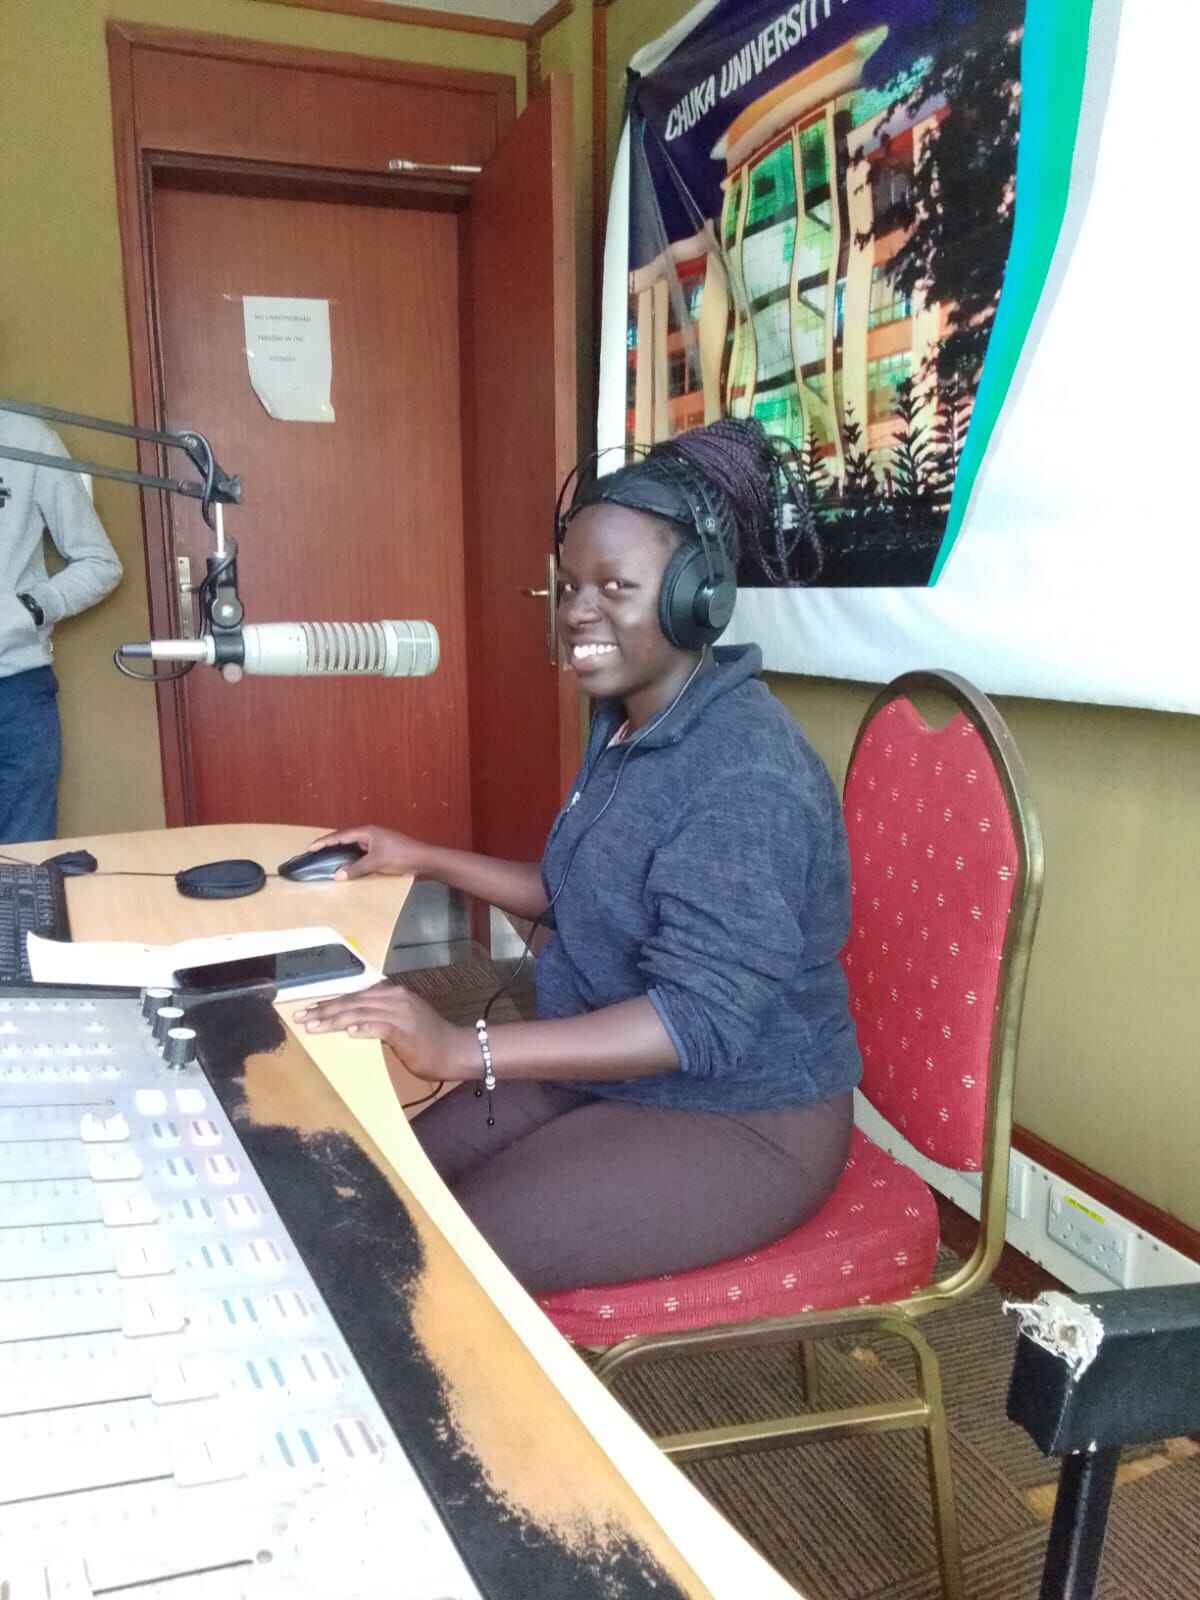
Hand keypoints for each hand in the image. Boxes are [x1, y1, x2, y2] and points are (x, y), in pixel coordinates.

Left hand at [293, 982, 465, 1081]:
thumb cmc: (428, 1039)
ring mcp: (400, 1013)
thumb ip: (378, 1016)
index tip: (308, 1009)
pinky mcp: (405, 1030)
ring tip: (313, 1026)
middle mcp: (394, 998)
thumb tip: (352, 1021)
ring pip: (360, 1013)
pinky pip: (379, 1027)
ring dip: (334, 1020)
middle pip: (352, 1002)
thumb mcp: (401, 1021)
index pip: (354, 996)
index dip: (329, 1002)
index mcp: (392, 994)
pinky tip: (348, 1033)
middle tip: (301, 1017)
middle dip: (324, 1010)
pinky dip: (363, 1029)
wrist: (456, 1049)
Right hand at [307, 824, 429, 879]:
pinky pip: (360, 852)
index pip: (340, 835)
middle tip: (315, 852)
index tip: (310, 847)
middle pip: (345, 838)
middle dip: (330, 845)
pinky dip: (351, 857)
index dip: (324, 842)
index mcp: (366, 832)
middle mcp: (370, 834)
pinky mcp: (381, 849)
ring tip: (326, 858)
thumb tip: (337, 875)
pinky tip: (348, 865)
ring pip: (353, 846)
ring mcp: (376, 841)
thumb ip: (355, 868)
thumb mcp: (376, 863)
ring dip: (340, 852)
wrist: (424, 859)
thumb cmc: (401, 856)